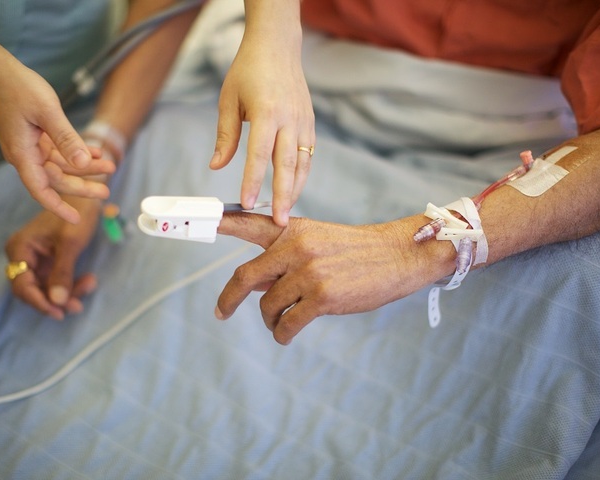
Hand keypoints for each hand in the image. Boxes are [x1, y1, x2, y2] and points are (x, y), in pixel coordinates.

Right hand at [0, 63, 115, 223]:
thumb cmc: (19, 88)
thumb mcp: (48, 112)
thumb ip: (66, 139)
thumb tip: (83, 162)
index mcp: (22, 154)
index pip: (41, 190)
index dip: (58, 206)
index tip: (75, 219)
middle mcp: (25, 155)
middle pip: (57, 179)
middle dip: (82, 185)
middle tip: (107, 191)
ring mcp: (31, 146)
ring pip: (62, 165)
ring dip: (85, 167)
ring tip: (110, 166)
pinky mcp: (36, 137)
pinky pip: (60, 150)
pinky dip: (78, 151)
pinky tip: (97, 153)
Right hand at [4, 196, 102, 319]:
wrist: (88, 198)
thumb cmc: (77, 214)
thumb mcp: (70, 244)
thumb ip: (62, 273)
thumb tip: (57, 301)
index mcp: (20, 248)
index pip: (22, 285)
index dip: (39, 302)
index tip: (58, 312)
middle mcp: (23, 256)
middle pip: (33, 290)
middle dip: (55, 299)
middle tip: (77, 305)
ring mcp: (36, 260)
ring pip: (46, 289)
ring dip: (67, 293)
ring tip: (90, 285)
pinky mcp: (48, 262)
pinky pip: (56, 282)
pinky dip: (71, 285)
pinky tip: (89, 280)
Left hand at [210, 17, 314, 226]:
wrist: (278, 46)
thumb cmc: (248, 71)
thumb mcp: (228, 100)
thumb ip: (226, 135)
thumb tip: (217, 166)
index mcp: (267, 113)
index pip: (259, 155)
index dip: (253, 181)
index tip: (247, 204)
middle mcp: (290, 119)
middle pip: (288, 165)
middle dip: (284, 196)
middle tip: (280, 223)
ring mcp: (304, 122)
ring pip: (302, 163)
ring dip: (296, 190)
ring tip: (287, 214)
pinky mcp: (310, 123)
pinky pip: (308, 155)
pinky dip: (302, 175)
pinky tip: (294, 190)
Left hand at [215, 213, 455, 344]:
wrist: (399, 256)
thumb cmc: (357, 253)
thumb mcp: (317, 243)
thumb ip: (283, 260)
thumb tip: (253, 287)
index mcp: (293, 229)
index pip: (248, 223)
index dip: (221, 223)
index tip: (199, 220)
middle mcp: (296, 247)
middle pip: (245, 277)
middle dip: (228, 299)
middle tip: (221, 313)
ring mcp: (308, 272)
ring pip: (267, 306)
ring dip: (270, 320)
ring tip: (281, 324)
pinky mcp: (322, 297)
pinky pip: (287, 324)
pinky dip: (283, 334)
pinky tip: (287, 335)